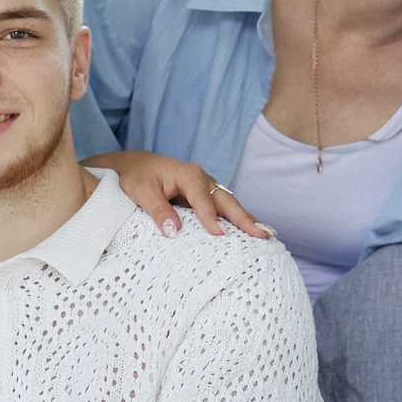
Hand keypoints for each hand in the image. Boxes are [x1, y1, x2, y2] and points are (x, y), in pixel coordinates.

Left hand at [87, 150, 271, 240]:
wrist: (133, 165)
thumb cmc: (136, 177)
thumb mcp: (141, 191)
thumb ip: (158, 210)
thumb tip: (173, 231)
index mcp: (189, 174)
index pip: (203, 201)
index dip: (212, 219)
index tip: (221, 236)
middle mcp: (203, 179)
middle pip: (227, 201)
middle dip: (245, 218)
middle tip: (264, 234)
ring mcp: (207, 187)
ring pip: (230, 205)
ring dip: (248, 219)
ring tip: (267, 235)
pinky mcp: (205, 196)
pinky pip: (224, 209)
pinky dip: (238, 219)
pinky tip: (252, 230)